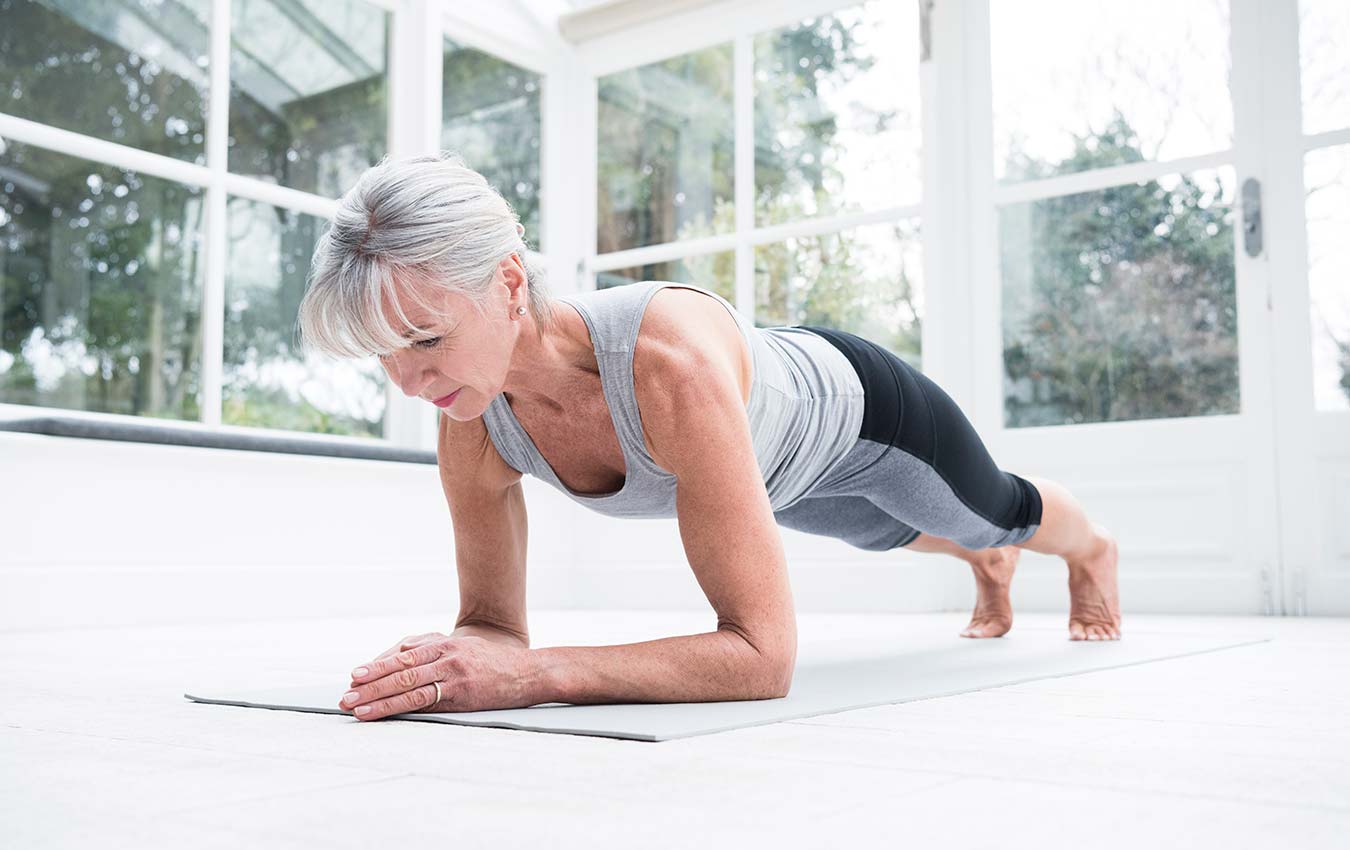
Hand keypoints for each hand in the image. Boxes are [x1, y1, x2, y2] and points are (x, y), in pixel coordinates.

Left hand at [337, 635, 540, 720]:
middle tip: (345, 695)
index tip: (354, 676)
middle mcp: (445, 654)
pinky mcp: (462, 693)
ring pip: (406, 684)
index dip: (376, 666)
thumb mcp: (461, 649)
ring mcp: (453, 673)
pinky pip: (424, 700)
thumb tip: (396, 657)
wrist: (528, 672)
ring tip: (355, 706)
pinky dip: (398, 707)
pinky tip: (381, 713)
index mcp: (443, 643)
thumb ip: (431, 651)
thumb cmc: (492, 664)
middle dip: (369, 683)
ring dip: (377, 697)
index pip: (401, 654)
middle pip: (399, 668)